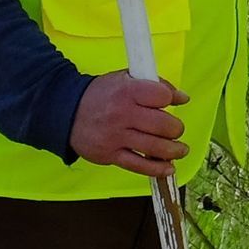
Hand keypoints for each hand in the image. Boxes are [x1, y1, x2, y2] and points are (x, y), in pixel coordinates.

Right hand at [72, 74, 188, 179]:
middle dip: (176, 129)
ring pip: (155, 147)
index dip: (171, 99)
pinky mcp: (109, 155)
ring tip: (180, 150)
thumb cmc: (101, 95)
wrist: (65, 112)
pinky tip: (168, 167)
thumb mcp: (125, 79)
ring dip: (174, 150)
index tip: (173, 102)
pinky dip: (157, 168)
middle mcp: (121, 114)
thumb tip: (182, 98)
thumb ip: (154, 84)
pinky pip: (139, 165)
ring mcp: (115, 136)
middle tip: (175, 130)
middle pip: (163, 125)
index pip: (161, 96)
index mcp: (127, 91)